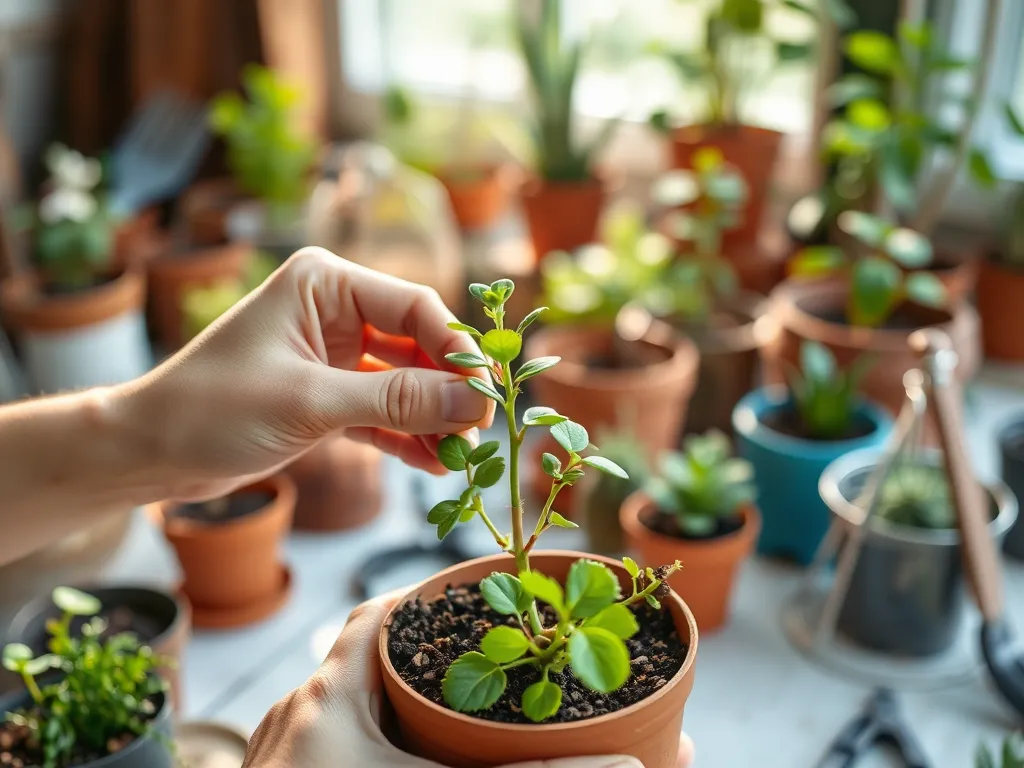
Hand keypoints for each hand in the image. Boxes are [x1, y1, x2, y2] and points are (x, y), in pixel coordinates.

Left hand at [118, 247, 494, 500]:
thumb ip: (398, 399)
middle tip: (479, 432)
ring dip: (431, 419)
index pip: (415, 307)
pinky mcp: (327, 395)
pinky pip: (382, 411)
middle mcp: (333, 310)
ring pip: (404, 382)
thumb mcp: (312, 402)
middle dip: (447, 390)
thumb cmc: (212, 408)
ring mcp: (332, 354)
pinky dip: (406, 437)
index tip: (486, 395)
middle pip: (417, 345)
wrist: (148, 452)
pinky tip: (432, 464)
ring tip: (459, 457)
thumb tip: (475, 402)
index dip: (456, 350)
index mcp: (324, 284)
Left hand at [243, 593, 694, 767]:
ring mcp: (280, 758)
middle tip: (468, 663)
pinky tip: (394, 765)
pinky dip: (361, 746)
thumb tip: (629, 766)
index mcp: (327, 699)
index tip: (461, 597)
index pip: (373, 618)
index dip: (419, 600)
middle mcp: (296, 718)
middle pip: (358, 664)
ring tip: (441, 711)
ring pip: (340, 711)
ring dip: (386, 708)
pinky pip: (323, 748)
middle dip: (414, 663)